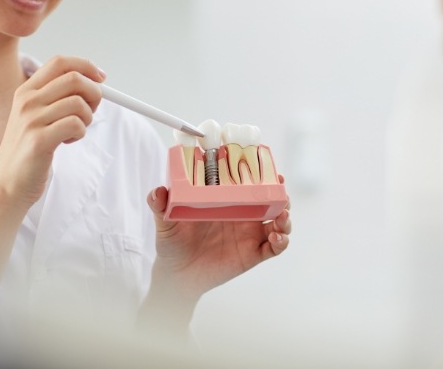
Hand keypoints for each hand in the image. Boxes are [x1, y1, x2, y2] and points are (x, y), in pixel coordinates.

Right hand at [0, 56, 104, 206]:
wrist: (8, 184)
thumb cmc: (29, 151)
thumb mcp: (37, 117)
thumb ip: (58, 99)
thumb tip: (94, 83)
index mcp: (26, 91)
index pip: (60, 62)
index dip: (86, 66)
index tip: (101, 78)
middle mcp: (27, 101)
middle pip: (74, 79)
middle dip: (94, 94)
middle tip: (90, 112)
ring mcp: (31, 119)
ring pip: (78, 103)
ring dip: (87, 118)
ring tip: (74, 131)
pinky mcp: (39, 140)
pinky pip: (76, 124)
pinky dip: (80, 133)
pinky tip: (67, 141)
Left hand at [146, 176, 291, 302]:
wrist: (177, 275)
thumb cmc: (172, 243)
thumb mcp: (166, 222)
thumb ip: (160, 206)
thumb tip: (157, 191)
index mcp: (227, 200)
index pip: (249, 182)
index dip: (262, 173)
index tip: (268, 167)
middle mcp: (243, 214)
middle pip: (271, 199)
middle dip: (281, 193)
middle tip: (281, 190)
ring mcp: (250, 234)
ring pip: (279, 221)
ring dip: (285, 217)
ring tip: (281, 217)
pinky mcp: (253, 253)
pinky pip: (274, 247)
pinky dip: (281, 241)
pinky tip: (276, 237)